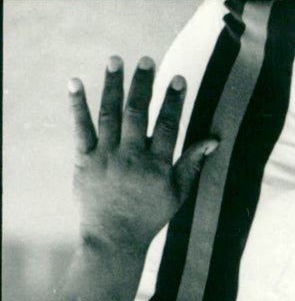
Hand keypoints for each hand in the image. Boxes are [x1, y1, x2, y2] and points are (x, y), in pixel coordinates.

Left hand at [69, 56, 216, 251]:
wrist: (114, 239)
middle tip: (146, 60)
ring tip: (116, 61)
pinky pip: (81, 128)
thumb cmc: (149, 216)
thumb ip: (192, 163)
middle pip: (138, 114)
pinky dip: (78, 105)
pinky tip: (76, 82)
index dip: (174, 102)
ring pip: (111, 115)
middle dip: (143, 85)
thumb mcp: (177, 194)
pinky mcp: (84, 160)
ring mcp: (107, 158)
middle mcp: (132, 159)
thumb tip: (213, 140)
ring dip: (113, 85)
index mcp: (157, 167)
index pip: (168, 127)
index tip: (178, 79)